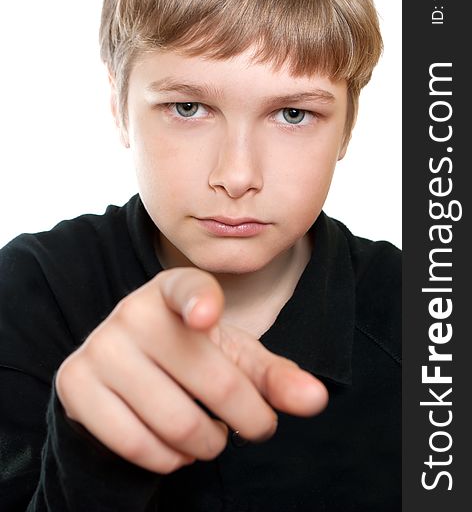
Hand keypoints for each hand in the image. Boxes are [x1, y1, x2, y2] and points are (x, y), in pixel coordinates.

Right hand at [56, 267, 327, 473]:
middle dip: (250, 418)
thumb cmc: (190, 355)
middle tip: (256, 426)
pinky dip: (171, 459)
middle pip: (211, 380)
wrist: (126, 369)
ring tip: (212, 434)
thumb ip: (275, 377)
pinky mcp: (76, 385)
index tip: (205, 318)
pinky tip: (178, 447)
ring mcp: (100, 347)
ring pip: (176, 422)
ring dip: (209, 444)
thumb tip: (316, 399)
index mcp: (173, 290)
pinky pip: (138, 445)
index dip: (199, 302)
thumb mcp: (234, 357)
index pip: (188, 290)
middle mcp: (133, 311)